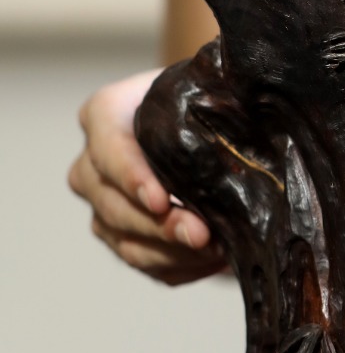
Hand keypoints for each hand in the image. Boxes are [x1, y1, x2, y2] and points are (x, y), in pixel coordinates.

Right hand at [68, 70, 224, 285]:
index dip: (132, 178)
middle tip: (202, 235)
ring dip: (173, 252)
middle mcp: (91, 165)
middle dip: (161, 226)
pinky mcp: (122, 239)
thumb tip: (245, 109)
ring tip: (217, 251)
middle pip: (114, 206)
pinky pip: (146, 264)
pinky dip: (180, 266)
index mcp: (103, 115)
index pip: (108, 150)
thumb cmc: (196, 99)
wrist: (194, 124)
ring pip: (127, 242)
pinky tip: (212, 260)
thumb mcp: (198, 85)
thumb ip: (212, 92)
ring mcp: (103, 206)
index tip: (161, 200)